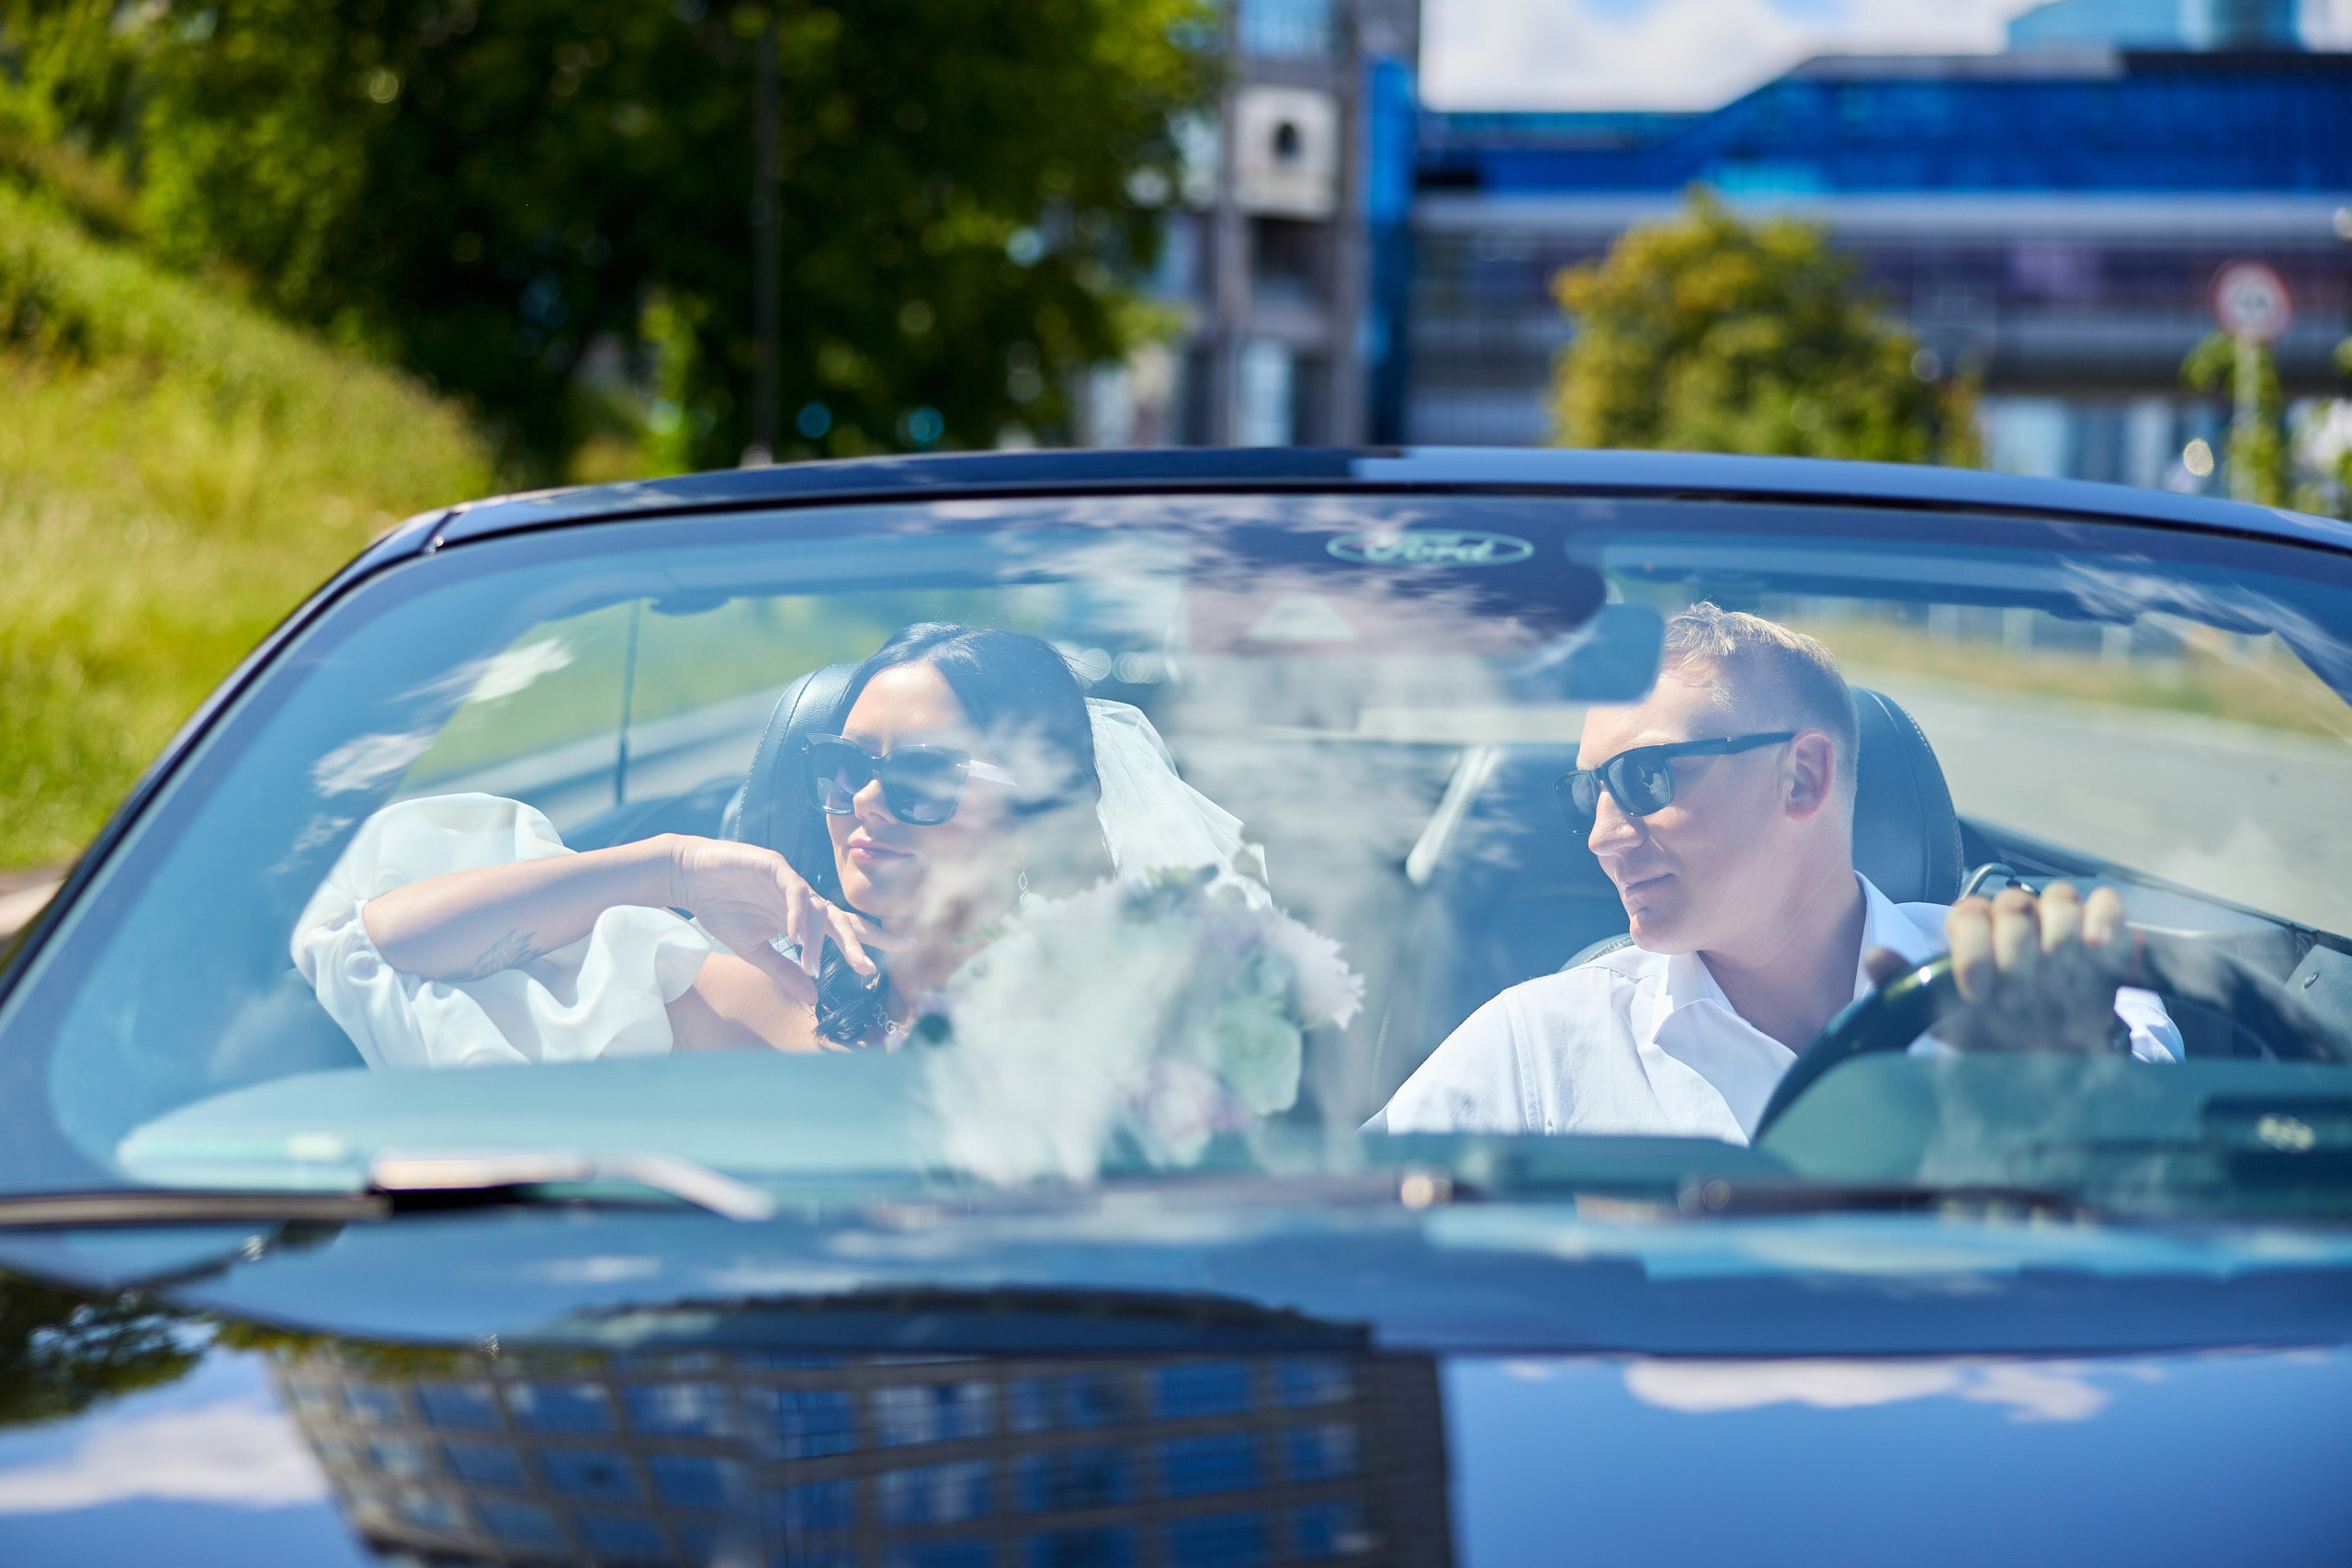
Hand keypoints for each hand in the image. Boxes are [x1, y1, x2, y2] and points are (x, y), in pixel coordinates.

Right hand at [665, 837, 908, 1002]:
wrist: (690, 879)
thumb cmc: (722, 909)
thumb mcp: (755, 951)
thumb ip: (785, 971)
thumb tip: (814, 998)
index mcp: (803, 916)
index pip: (844, 928)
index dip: (871, 939)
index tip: (904, 950)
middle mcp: (804, 897)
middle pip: (840, 919)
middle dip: (858, 941)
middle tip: (870, 967)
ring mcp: (791, 879)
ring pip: (816, 909)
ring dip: (816, 940)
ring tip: (814, 966)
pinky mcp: (774, 865)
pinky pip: (793, 891)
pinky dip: (796, 914)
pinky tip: (795, 934)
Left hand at [1928, 881, 2130, 1052]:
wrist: (2050, 1055)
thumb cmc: (2000, 1036)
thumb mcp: (1955, 1023)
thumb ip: (1922, 991)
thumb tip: (1880, 962)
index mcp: (1976, 930)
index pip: (1969, 915)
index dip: (1972, 951)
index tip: (1976, 992)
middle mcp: (2016, 916)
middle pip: (2012, 907)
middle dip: (2014, 954)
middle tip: (2016, 999)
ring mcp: (2060, 917)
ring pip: (2059, 899)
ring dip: (2058, 939)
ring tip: (2056, 981)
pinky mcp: (2102, 927)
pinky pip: (2106, 904)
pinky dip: (2104, 920)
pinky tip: (2096, 945)